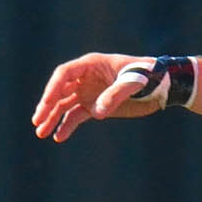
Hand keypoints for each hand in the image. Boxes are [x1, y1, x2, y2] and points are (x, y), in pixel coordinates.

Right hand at [31, 53, 169, 142]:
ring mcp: (89, 93)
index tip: (45, 104)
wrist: (164, 86)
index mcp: (91, 65)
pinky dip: (67, 126)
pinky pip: (75, 117)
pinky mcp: (95, 107)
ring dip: (52, 119)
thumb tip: (96, 112)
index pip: (64, 74)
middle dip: (46, 106)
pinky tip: (59, 137)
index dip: (52, 89)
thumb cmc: (150, 76)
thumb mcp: (135, 81)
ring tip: (41, 133)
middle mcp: (85, 78)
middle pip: (59, 91)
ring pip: (64, 106)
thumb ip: (115, 94)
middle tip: (37, 121)